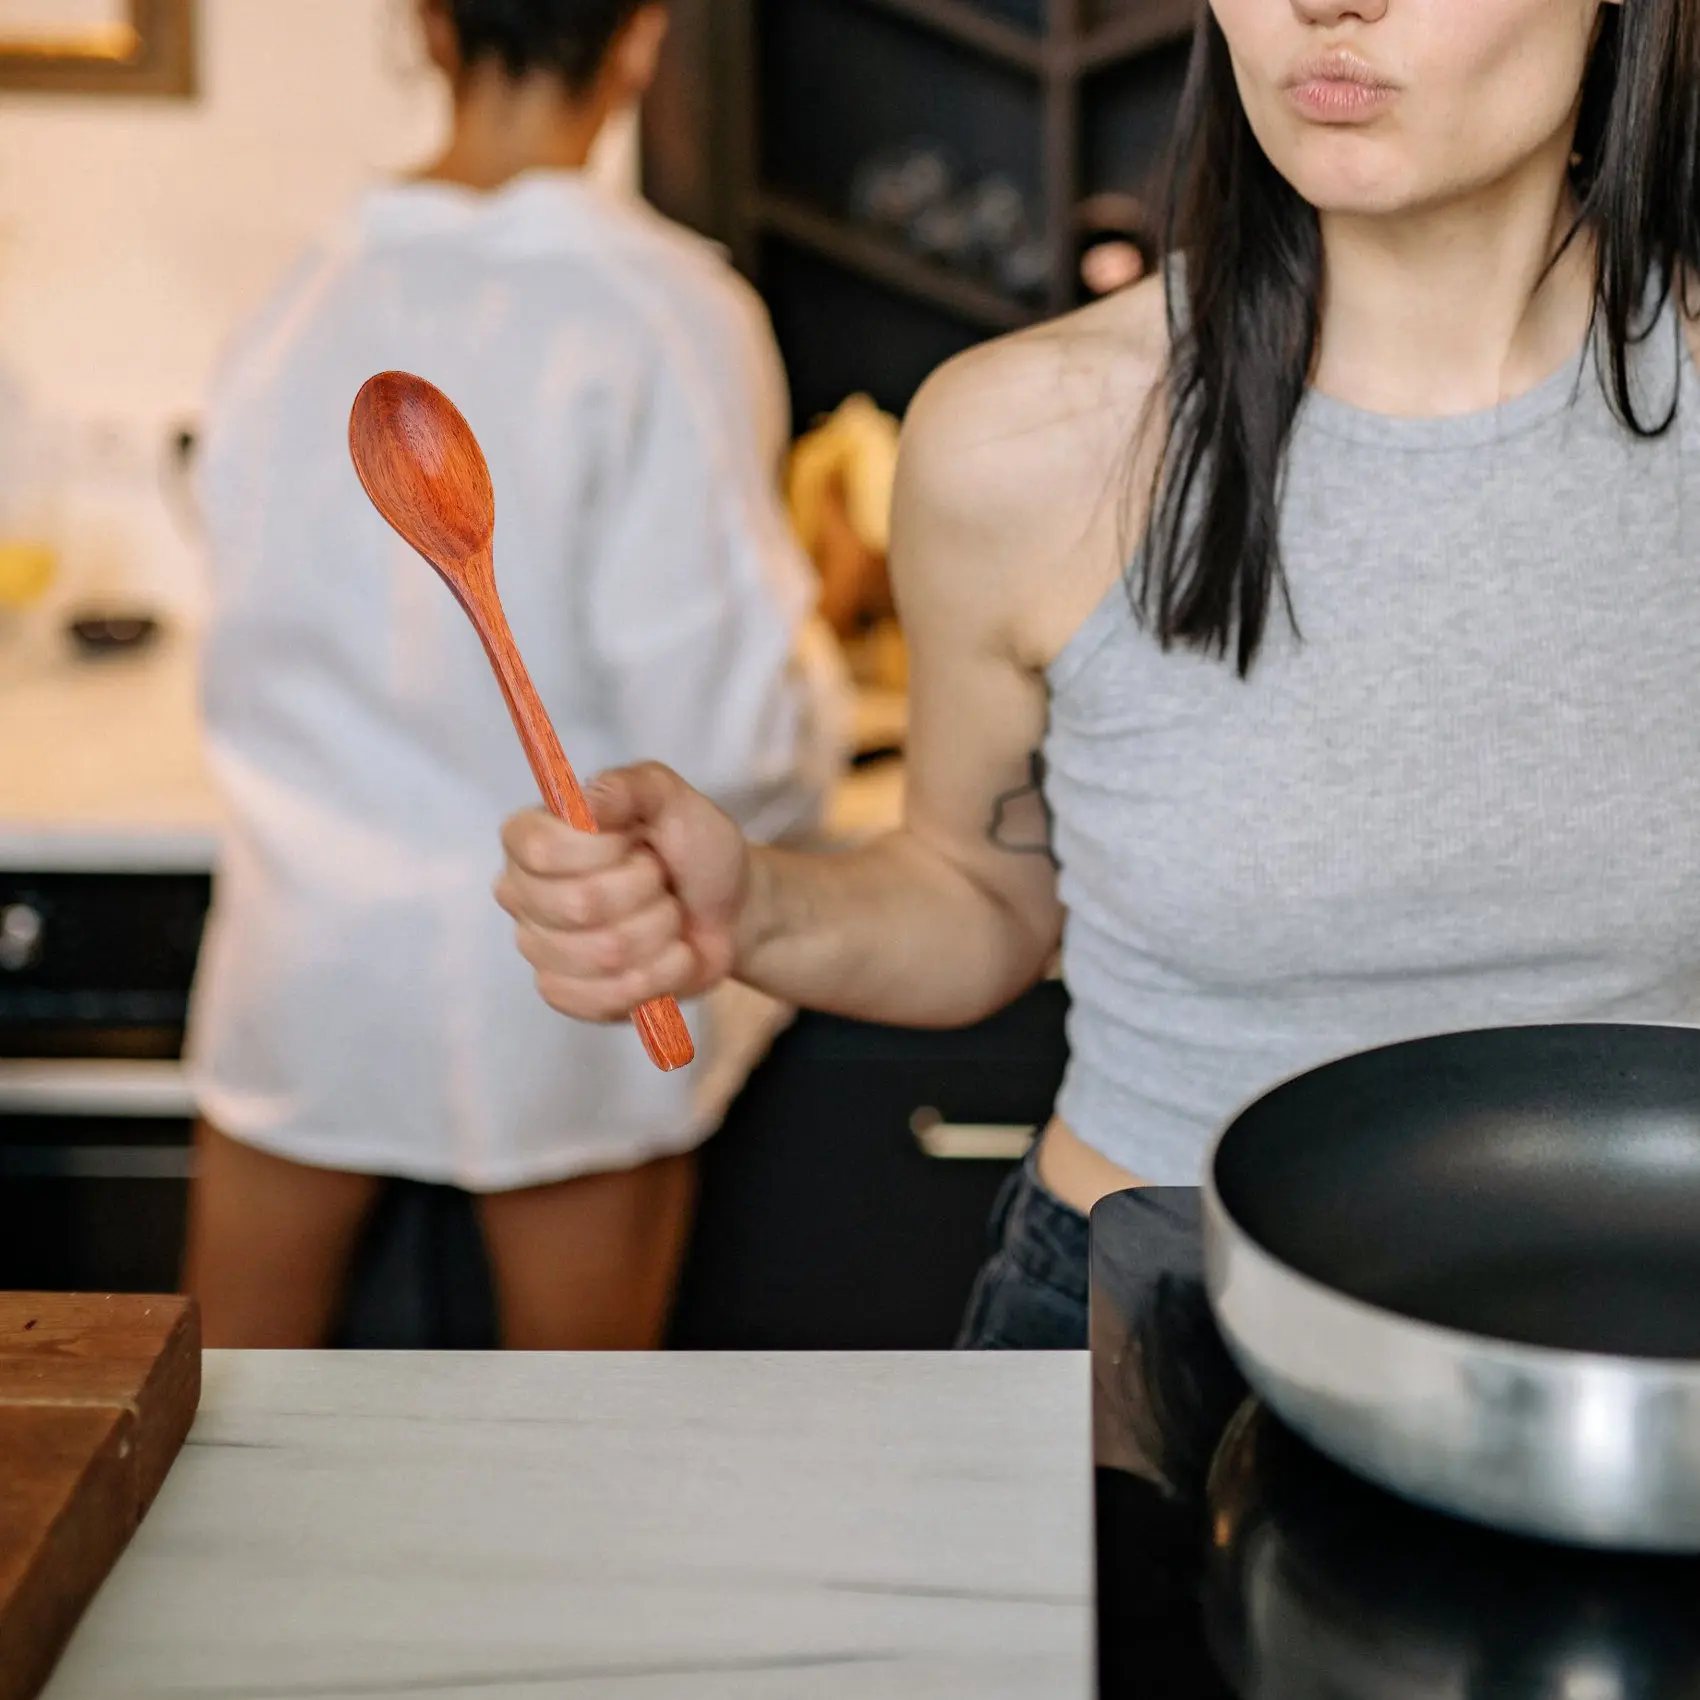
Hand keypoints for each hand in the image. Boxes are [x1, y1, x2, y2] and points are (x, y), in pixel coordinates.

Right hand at [496, 763, 751, 1022]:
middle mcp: (522, 893)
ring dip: (660, 932)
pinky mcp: (566, 994)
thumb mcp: (668, 798)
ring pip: (603, 954)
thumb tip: (582, 804)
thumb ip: (626, 787)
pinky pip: (604, 998)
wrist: (729, 907)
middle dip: (646, 891)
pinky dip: (658, 977)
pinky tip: (667, 957)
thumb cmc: (690, 846)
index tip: (635, 842)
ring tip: (667, 916)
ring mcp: (539, 948)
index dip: (603, 850)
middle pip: (580, 905)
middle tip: (659, 881)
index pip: (542, 850)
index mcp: (530, 836)